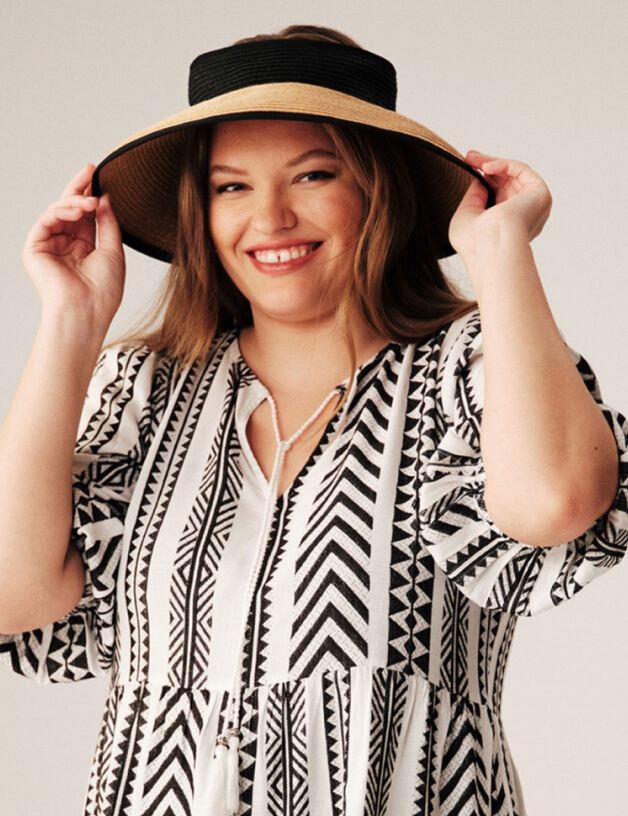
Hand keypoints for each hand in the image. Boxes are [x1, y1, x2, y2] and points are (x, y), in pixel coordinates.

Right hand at [22, 163, 124, 324]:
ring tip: (92, 201)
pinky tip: (79, 208)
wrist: (87, 311)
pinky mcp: (35, 247)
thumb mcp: (113, 250)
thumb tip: (105, 196)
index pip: (84, 214)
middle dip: (80, 188)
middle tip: (91, 170)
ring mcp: (48, 245)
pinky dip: (62, 210)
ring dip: (75, 201)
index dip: (90, 194)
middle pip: (69, 208)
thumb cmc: (103, 290)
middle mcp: (64, 245)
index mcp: (82, 247)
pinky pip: (46, 219)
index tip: (99, 174)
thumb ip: (108, 222)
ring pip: (58, 211)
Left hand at [448, 150, 552, 259]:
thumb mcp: (466, 216)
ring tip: (473, 158)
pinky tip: (486, 166)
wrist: (491, 247)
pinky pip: (522, 171)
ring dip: (492, 163)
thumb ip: (473, 197)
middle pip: (506, 182)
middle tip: (469, 157)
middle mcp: (523, 216)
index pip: (498, 195)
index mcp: (507, 226)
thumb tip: (479, 179)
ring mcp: (533, 205)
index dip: (484, 179)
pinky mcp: (540, 194)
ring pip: (514, 175)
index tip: (468, 166)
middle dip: (486, 167)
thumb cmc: (475, 242)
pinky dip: (503, 165)